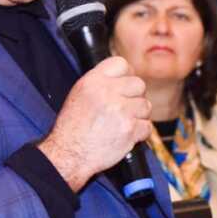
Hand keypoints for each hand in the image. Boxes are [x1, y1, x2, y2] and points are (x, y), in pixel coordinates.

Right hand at [38, 57, 151, 192]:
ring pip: (145, 105)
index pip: (121, 64)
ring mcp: (121, 110)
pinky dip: (140, 133)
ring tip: (123, 123)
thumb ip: (100, 83)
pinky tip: (126, 135)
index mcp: (93, 81)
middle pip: (138, 84)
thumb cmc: (72, 127)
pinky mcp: (130, 129)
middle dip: (134, 97)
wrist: (69, 153)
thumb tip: (122, 77)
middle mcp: (107, 92)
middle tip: (124, 108)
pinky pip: (147, 126)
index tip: (125, 85)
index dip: (126, 75)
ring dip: (138, 116)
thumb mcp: (78, 95)